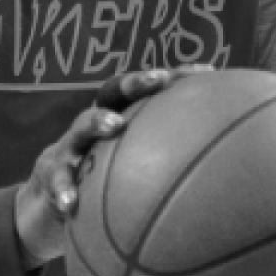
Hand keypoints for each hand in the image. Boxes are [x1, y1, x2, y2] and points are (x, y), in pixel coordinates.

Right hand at [14, 65, 199, 268]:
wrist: (49, 201)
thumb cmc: (103, 182)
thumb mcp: (132, 173)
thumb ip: (169, 169)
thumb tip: (226, 177)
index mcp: (119, 119)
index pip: (146, 92)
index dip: (174, 78)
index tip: (205, 72)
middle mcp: (95, 125)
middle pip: (113, 94)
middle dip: (135, 83)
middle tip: (156, 81)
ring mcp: (71, 146)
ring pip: (82, 127)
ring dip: (98, 121)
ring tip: (114, 125)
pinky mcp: (51, 172)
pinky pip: (57, 179)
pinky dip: (64, 189)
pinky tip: (71, 203)